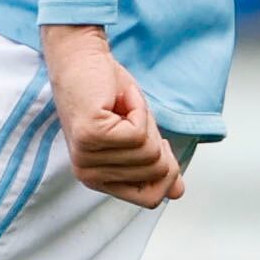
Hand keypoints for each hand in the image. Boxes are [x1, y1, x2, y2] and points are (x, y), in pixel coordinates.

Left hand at [41, 24, 184, 207]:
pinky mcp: (91, 135)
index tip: (159, 145)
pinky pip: (139, 133)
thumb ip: (155, 164)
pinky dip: (138, 109)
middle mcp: (88, 174)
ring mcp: (86, 157)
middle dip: (157, 140)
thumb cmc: (109, 96)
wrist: (82, 60)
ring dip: (144, 121)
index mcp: (98, 180)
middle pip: (155, 172)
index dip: (167, 173)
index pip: (149, 199)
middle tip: (132, 118)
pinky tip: (118, 101)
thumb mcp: (139, 135)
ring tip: (122, 108)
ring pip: (149, 152)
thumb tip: (178, 192)